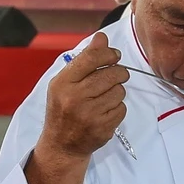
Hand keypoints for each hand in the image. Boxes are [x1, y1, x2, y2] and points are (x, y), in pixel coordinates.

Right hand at [37, 36, 126, 166]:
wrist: (62, 145)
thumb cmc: (63, 109)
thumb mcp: (65, 82)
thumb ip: (84, 60)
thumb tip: (101, 38)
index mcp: (63, 83)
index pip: (91, 58)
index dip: (108, 53)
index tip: (114, 56)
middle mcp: (75, 98)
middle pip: (111, 74)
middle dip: (119, 72)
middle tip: (117, 75)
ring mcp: (90, 114)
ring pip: (119, 91)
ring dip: (117, 91)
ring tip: (106, 96)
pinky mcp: (103, 127)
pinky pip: (121, 108)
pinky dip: (117, 107)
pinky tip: (106, 110)